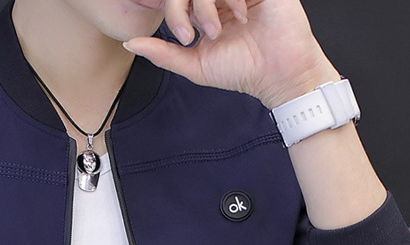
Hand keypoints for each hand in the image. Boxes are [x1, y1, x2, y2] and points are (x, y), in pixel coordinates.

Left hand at [125, 0, 339, 108]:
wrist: (278, 73)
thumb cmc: (241, 71)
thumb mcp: (195, 65)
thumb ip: (163, 53)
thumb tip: (131, 43)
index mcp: (206, 11)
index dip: (173, 10)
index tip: (183, 35)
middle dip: (184, 8)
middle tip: (192, 33)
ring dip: (206, 6)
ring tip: (218, 31)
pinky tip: (240, 17)